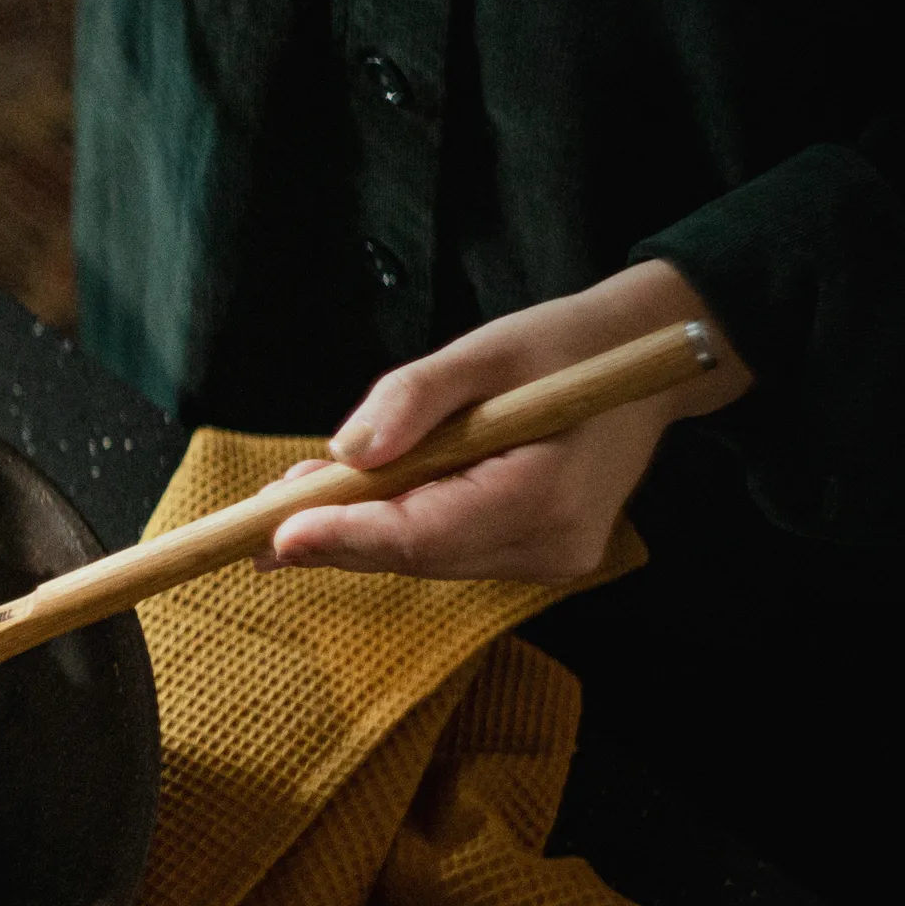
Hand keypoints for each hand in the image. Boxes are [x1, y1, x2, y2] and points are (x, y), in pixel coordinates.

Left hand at [258, 261, 752, 581]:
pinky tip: (359, 498)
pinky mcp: (537, 555)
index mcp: (548, 495)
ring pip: (426, 557)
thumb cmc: (569, 346)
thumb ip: (414, 399)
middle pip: (417, 555)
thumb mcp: (487, 349)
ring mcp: (549, 559)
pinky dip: (398, 526)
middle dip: (336, 534)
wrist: (647, 362)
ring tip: (299, 496)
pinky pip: (448, 548)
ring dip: (359, 530)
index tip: (277, 534)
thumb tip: (347, 454)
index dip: (346, 536)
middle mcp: (552, 545)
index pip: (426, 534)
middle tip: (258, 519)